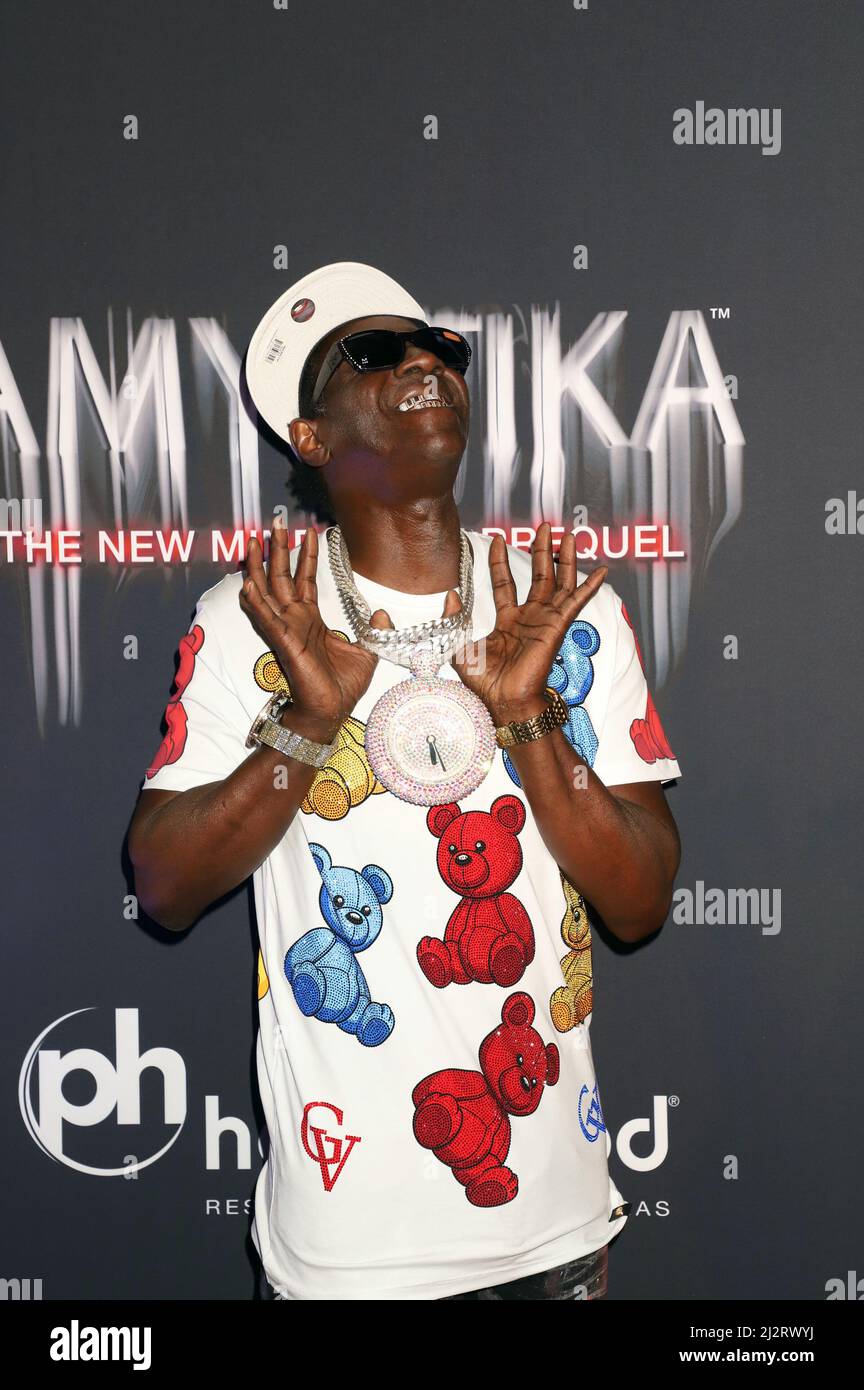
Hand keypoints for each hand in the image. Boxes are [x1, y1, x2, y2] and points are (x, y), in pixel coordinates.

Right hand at [239, 523, 389, 742]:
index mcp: (311, 619)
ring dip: (257, 567)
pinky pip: (266, 619)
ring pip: (266, 591)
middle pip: (281, 576)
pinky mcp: (284, 643)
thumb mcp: (367, 652)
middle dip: (277, 548)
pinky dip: (256, 602)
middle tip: (273, 521)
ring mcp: (286, 630)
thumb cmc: (343, 686)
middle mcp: (295, 620)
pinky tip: (247, 584)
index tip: (309, 530)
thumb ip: (373, 630)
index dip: (306, 554)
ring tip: (251, 541)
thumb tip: (383, 612)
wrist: (332, 712)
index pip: (305, 579)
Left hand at [451, 523, 607, 724]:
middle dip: (541, 550)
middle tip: (545, 527)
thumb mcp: (459, 647)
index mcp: (507, 622)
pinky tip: (601, 570)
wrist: (502, 701)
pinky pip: (576, 602)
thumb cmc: (484, 683)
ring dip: (564, 559)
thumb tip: (449, 594)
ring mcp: (545, 621)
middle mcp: (528, 618)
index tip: (499, 538)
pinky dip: (589, 586)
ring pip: (558, 582)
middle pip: (538, 576)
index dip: (501, 560)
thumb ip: (454, 620)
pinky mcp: (557, 627)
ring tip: (567, 535)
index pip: (505, 582)